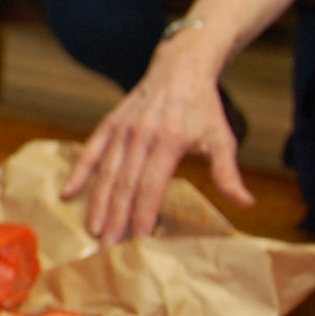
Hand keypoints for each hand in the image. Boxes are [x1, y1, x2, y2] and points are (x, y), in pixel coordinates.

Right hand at [62, 32, 251, 240]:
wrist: (181, 66)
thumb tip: (245, 203)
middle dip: (116, 219)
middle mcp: (140, 136)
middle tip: (109, 249)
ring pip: (106, 173)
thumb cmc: (204, 107)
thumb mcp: (222, 137)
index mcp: (168, 141)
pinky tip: (69, 193)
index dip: (143, 215)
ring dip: (98, 204)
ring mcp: (122, 130)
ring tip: (94, 232)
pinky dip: (79, 171)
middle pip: (125, 185)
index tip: (139, 242)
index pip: (151, 186)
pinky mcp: (111, 123)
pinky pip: (91, 151)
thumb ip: (227, 172)